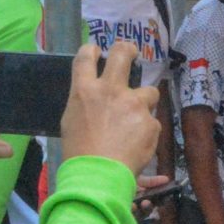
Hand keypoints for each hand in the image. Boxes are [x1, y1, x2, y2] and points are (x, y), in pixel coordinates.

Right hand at [58, 39, 162, 175]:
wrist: (98, 174)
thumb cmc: (79, 151)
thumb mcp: (72, 121)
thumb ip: (86, 102)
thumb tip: (95, 97)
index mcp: (84, 90)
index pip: (85, 58)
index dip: (92, 50)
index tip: (97, 51)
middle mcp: (110, 90)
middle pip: (122, 54)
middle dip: (127, 49)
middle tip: (130, 52)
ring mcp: (133, 103)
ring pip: (149, 92)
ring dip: (145, 103)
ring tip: (136, 122)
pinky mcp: (150, 120)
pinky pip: (152, 121)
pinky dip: (146, 131)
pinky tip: (137, 144)